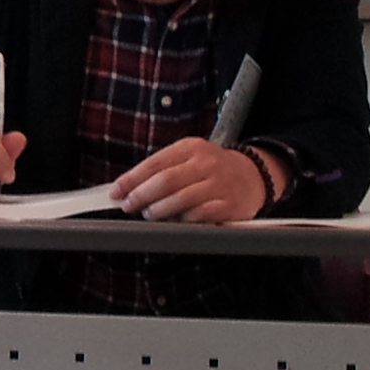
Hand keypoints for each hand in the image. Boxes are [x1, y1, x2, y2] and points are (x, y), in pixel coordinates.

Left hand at [113, 138, 277, 224]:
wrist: (253, 176)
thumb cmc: (211, 170)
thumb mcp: (188, 159)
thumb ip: (160, 171)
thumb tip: (127, 189)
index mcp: (191, 148)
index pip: (154, 164)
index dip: (131, 179)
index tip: (116, 192)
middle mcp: (206, 163)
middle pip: (166, 181)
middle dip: (141, 196)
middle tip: (129, 206)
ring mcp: (219, 184)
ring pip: (181, 199)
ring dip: (159, 210)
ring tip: (150, 214)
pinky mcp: (229, 205)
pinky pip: (201, 215)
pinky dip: (185, 220)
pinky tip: (178, 221)